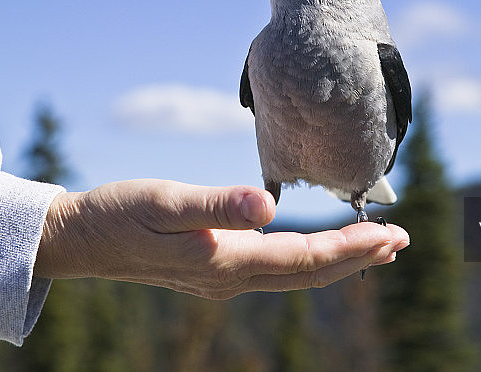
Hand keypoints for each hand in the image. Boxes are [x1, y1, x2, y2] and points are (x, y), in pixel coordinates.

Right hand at [34, 179, 408, 298]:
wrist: (81, 239)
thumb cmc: (119, 213)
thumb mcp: (164, 202)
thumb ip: (216, 205)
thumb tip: (267, 206)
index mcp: (225, 261)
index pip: (304, 258)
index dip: (350, 248)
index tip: (390, 234)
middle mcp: (230, 277)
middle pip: (308, 273)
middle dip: (357, 258)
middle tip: (399, 241)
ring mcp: (222, 278)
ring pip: (294, 274)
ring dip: (337, 260)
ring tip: (373, 246)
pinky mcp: (213, 268)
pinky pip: (275, 268)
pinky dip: (307, 258)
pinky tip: (316, 247)